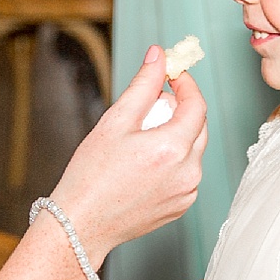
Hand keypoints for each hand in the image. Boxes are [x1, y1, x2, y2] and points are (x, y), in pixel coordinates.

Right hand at [47, 45, 207, 266]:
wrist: (81, 224)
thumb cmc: (90, 175)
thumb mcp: (114, 122)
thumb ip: (143, 85)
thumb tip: (158, 55)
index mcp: (172, 149)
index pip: (197, 105)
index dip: (186, 84)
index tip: (171, 75)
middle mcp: (188, 172)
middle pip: (198, 127)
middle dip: (179, 110)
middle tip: (151, 105)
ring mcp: (187, 192)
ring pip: (192, 150)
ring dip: (175, 136)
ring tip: (140, 139)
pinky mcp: (182, 206)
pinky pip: (186, 172)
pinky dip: (173, 161)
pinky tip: (144, 165)